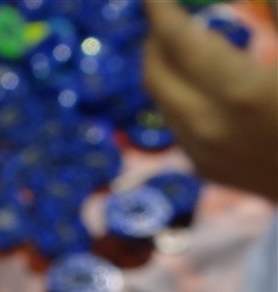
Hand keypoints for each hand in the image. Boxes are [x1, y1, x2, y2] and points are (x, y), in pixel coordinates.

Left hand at [142, 0, 277, 200]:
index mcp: (242, 92)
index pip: (180, 42)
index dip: (162, 11)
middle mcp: (211, 127)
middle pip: (157, 75)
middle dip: (155, 39)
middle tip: (165, 14)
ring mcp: (205, 154)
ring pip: (163, 102)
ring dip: (165, 69)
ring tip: (182, 45)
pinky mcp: (208, 170)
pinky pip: (178, 125)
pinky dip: (179, 96)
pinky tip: (200, 83)